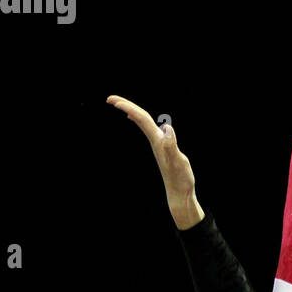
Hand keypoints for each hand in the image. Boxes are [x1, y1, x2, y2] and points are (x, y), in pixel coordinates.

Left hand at [106, 95, 204, 229]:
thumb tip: (166, 128)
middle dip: (126, 106)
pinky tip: (137, 120)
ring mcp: (158, 145)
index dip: (129, 107)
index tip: (114, 101)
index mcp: (158, 140)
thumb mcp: (178, 161)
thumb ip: (171, 145)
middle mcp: (155, 141)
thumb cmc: (180, 179)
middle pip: (139, 119)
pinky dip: (141, 122)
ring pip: (142, 123)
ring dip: (132, 112)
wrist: (179, 193)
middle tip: (110, 98)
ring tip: (121, 105)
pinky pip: (148, 130)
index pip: (142, 119)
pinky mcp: (162, 148)